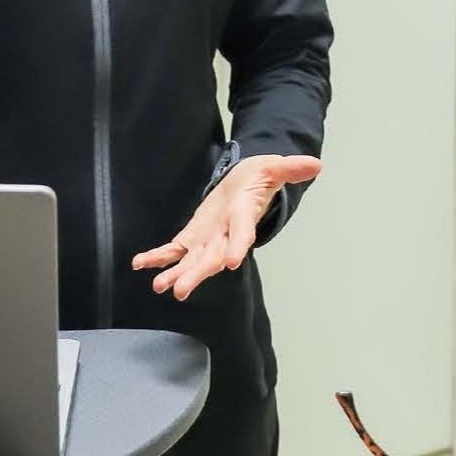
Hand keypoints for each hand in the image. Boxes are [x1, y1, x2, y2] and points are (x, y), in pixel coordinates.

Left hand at [130, 154, 320, 299]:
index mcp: (243, 217)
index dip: (238, 247)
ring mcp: (208, 239)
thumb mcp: (274, 168)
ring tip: (159, 286)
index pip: (242, 235)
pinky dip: (158, 257)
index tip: (234, 263)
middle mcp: (225, 235)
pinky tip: (140, 264)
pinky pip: (173, 250)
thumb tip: (316, 164)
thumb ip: (290, 168)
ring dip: (175, 273)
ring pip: (192, 261)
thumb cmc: (259, 178)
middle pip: (212, 258)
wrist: (244, 186)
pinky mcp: (193, 237)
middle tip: (180, 291)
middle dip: (195, 274)